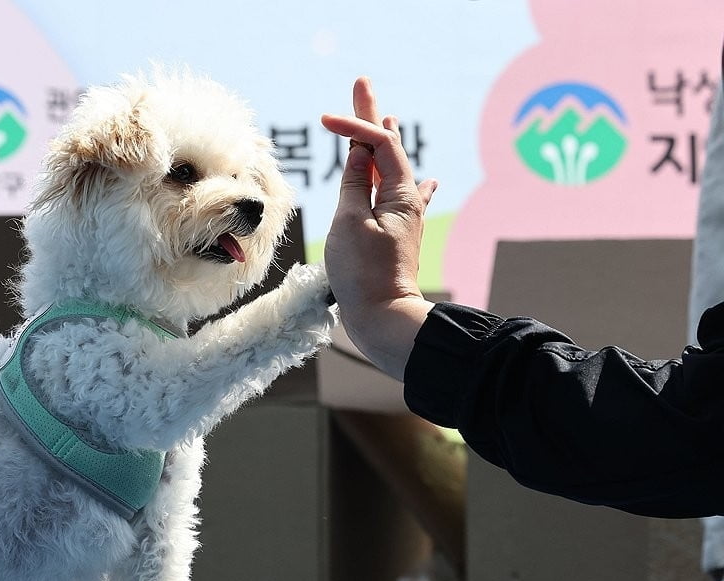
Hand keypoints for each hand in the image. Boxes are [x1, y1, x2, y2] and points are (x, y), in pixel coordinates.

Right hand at [320, 77, 438, 380]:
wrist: (385, 319)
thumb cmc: (363, 273)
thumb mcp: (350, 222)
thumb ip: (354, 185)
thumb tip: (359, 155)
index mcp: (399, 193)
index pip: (377, 145)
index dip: (355, 126)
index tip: (325, 119)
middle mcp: (406, 201)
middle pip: (388, 150)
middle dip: (372, 118)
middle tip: (362, 85)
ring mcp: (403, 218)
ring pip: (392, 170)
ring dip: (384, 143)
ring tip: (385, 120)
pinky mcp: (396, 236)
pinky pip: (401, 196)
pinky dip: (403, 182)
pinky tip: (429, 182)